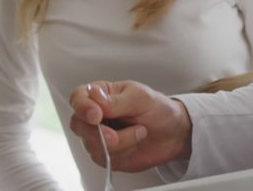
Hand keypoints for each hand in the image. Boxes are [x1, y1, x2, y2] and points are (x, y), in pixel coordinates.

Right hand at [69, 80, 192, 171]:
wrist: (174, 133)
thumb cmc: (158, 109)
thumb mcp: (141, 98)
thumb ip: (116, 101)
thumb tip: (94, 97)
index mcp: (101, 94)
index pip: (78, 98)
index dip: (82, 107)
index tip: (96, 115)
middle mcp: (95, 115)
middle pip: (79, 125)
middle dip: (100, 133)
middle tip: (117, 134)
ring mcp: (98, 136)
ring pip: (92, 144)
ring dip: (121, 142)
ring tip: (140, 131)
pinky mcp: (105, 154)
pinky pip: (104, 158)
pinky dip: (123, 152)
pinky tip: (135, 143)